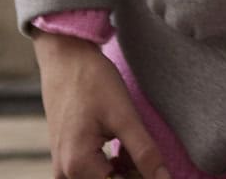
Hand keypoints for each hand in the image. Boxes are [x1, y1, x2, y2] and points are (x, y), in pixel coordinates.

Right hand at [33, 32, 172, 178]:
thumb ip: (145, 152)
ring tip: (139, 149)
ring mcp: (63, 165)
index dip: (143, 178)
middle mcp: (65, 172)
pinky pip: (93, 172)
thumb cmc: (93, 82)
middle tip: (152, 158)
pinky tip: (127, 148)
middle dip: (134, 174)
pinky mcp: (66, 156)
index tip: (162, 172)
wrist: (66, 59)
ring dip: (125, 171)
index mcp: (78, 166)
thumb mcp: (125, 117)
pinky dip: (114, 165)